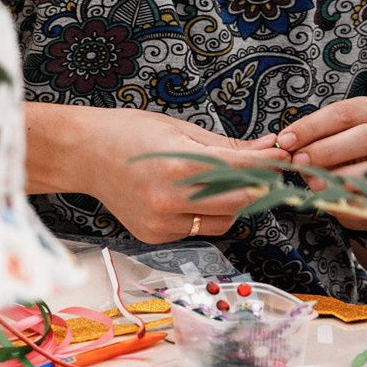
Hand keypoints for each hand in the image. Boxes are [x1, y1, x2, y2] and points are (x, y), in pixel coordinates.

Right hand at [66, 107, 288, 244]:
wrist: (82, 154)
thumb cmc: (128, 133)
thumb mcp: (180, 130)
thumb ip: (226, 146)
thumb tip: (267, 148)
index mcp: (180, 167)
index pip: (242, 169)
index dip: (268, 163)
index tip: (283, 156)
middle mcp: (171, 201)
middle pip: (240, 201)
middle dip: (259, 185)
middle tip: (267, 170)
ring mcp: (162, 223)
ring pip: (224, 221)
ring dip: (235, 203)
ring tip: (227, 182)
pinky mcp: (156, 236)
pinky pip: (199, 229)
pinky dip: (207, 214)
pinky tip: (195, 196)